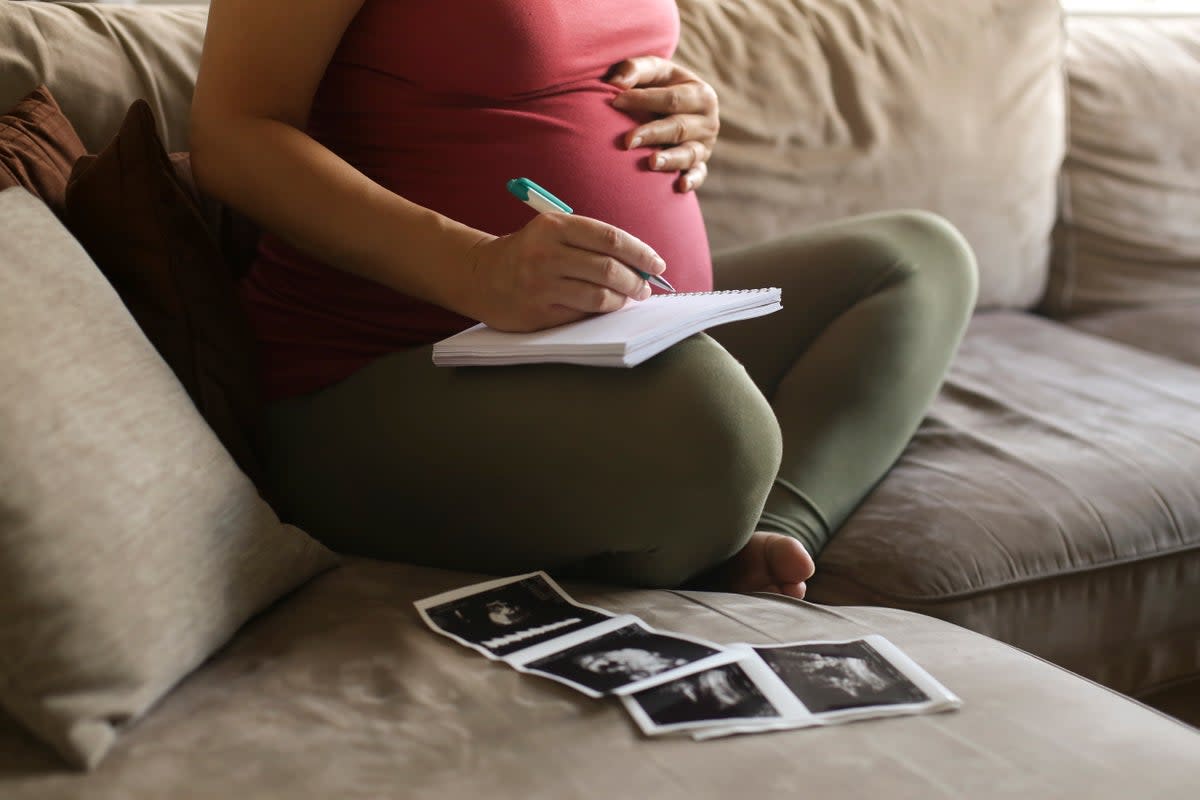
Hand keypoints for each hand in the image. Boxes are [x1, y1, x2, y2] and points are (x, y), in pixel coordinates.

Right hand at [460, 213, 666, 331]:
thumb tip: (639, 263)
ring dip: (622, 299)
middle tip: (646, 287)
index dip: (640, 253)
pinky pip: (582, 314)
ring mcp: (541, 286)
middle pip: (609, 269)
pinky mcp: (537, 313)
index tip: (657, 263)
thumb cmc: (527, 252)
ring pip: (599, 296)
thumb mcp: (552, 232)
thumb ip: (590, 241)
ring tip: (629, 298)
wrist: (480, 275)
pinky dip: (601, 312)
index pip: (610, 239)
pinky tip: (606, 308)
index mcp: (554, 227)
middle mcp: (546, 254)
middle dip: (636, 280)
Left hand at [607, 56, 719, 192]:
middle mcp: (708, 120)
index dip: (643, 100)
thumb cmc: (659, 86)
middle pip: (679, 127)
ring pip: (689, 153)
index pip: (671, 98)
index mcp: (700, 93)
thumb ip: (635, 69)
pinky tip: (680, 186)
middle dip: (653, 133)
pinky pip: (698, 175)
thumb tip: (615, 84)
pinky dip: (692, 180)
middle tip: (627, 141)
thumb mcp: (654, 72)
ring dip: (671, 159)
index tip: (614, 102)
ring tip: (652, 162)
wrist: (677, 108)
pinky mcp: (701, 165)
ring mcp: (705, 145)